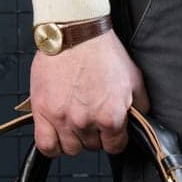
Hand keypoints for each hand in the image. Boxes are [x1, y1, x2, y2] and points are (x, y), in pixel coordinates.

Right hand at [27, 27, 149, 156]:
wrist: (75, 32)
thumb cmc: (102, 51)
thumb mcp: (134, 79)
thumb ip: (139, 106)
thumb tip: (139, 122)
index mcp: (111, 116)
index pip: (115, 146)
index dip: (114, 138)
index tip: (110, 130)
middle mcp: (86, 121)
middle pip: (92, 147)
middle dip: (94, 134)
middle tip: (91, 115)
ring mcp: (62, 118)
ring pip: (70, 149)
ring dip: (74, 138)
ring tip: (75, 121)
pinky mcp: (42, 111)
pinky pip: (46, 146)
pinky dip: (52, 146)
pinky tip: (57, 134)